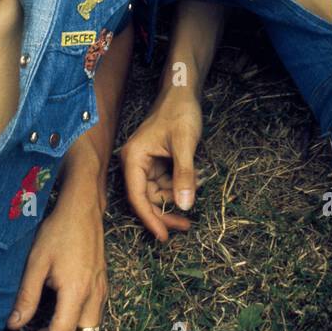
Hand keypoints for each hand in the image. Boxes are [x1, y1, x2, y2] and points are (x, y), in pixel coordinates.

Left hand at [7, 181, 106, 330]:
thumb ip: (27, 296)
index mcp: (78, 292)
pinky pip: (94, 320)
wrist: (83, 208)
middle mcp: (95, 296)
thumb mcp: (36, 262)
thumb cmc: (59, 231)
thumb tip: (14, 327)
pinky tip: (57, 329)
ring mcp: (101, 291)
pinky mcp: (101, 286)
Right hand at [119, 86, 202, 240]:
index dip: (150, 219)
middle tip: (186, 226)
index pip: (137, 197)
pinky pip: (164, 183)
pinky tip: (194, 179)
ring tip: (197, 187)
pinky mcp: (155, 162)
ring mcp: (145, 163)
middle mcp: (135, 163)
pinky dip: (178, 186)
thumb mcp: (185, 144)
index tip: (164, 236)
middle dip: (166, 212)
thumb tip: (185, 206)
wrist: (183, 93)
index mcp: (134, 158)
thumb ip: (184, 175)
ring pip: (157, 193)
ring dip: (176, 197)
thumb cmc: (180, 112)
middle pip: (146, 199)